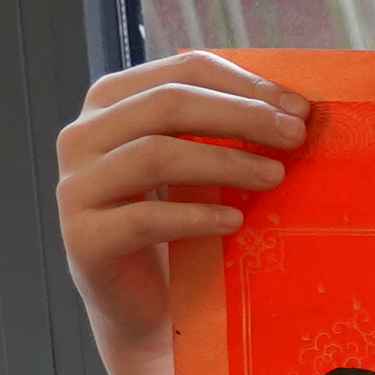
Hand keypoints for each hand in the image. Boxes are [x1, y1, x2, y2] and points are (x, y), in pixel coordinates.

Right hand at [60, 53, 312, 374]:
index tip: (298, 107)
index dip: (244, 83)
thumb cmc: (178, 223)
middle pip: (167, 105)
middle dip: (241, 116)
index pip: (181, 70)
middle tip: (294, 137)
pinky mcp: (83, 238)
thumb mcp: (199, 163)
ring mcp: (75, 187)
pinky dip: (197, 216)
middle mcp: (82, 136)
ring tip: (273, 177)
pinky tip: (235, 222)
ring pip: (154, 154)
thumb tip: (298, 107)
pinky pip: (145, 219)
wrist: (145, 303)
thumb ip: (225, 127)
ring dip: (224, 162)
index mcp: (110, 102)